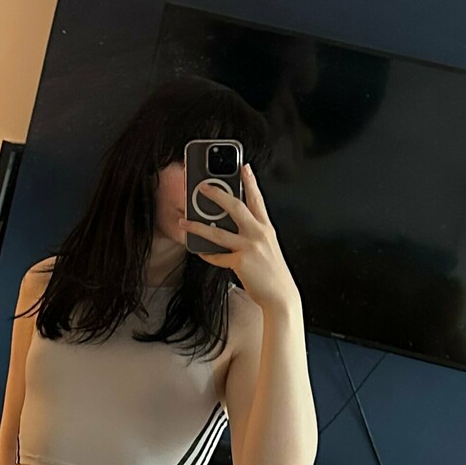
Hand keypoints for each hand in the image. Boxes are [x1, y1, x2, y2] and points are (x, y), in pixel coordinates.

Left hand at [179, 163, 300, 314]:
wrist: (281, 297)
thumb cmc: (273, 273)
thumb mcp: (269, 247)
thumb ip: (255, 234)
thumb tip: (232, 226)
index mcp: (267, 229)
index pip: (258, 199)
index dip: (251, 182)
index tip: (244, 167)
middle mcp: (259, 234)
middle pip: (235, 207)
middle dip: (217, 194)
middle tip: (202, 186)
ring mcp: (250, 247)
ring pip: (217, 232)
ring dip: (197, 226)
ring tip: (184, 221)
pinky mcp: (240, 262)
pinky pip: (217, 256)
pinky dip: (207, 254)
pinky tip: (199, 250)